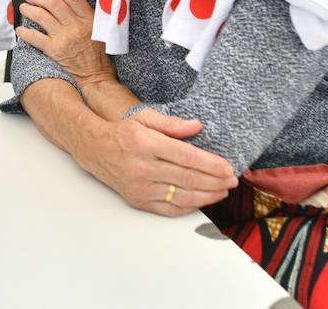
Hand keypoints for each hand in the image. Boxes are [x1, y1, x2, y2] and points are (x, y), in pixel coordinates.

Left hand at [16, 0, 114, 85]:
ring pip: (42, 17)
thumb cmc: (99, 54)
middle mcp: (76, 26)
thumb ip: (88, 14)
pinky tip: (20, 30)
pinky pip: (35, 37)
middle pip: (53, 3)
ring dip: (29, 10)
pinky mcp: (55, 51)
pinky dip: (25, 32)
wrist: (96, 76)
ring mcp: (64, 38)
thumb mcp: (101, 29)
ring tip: (24, 7)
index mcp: (89, 19)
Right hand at [76, 109, 237, 217]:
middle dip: (215, 182)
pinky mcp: (139, 200)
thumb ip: (172, 123)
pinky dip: (190, 207)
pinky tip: (202, 200)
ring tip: (223, 192)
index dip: (211, 164)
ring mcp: (141, 187)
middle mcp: (143, 168)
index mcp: (146, 144)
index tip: (228, 168)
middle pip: (188, 178)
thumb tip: (197, 126)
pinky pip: (170, 209)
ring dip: (207, 196)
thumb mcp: (144, 117)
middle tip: (232, 181)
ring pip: (182, 196)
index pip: (186, 157)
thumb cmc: (122, 133)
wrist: (95, 149)